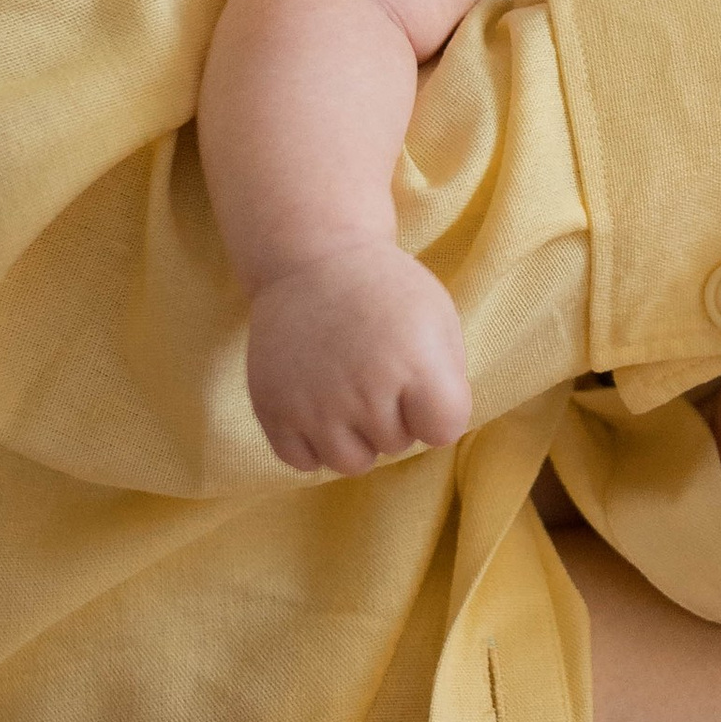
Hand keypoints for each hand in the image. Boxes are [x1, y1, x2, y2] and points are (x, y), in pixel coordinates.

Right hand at [245, 243, 471, 476]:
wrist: (312, 257)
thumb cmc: (384, 289)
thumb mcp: (438, 318)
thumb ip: (447, 380)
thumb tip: (435, 431)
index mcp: (416, 364)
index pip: (444, 430)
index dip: (438, 409)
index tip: (423, 381)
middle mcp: (365, 391)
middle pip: (398, 444)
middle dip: (395, 414)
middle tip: (377, 368)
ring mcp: (314, 405)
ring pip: (351, 463)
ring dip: (356, 435)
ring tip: (349, 391)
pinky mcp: (273, 410)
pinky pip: (302, 462)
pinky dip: (312, 443)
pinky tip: (317, 405)